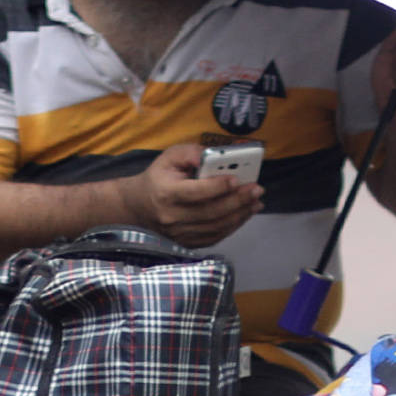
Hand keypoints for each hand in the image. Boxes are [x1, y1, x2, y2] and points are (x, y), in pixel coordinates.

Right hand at [122, 143, 266, 244]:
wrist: (138, 207)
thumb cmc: (158, 178)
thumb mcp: (169, 158)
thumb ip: (191, 153)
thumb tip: (212, 155)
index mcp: (166, 193)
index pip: (196, 192)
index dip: (218, 187)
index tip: (237, 179)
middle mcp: (172, 217)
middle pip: (211, 211)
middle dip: (238, 200)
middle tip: (257, 189)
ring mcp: (180, 233)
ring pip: (216, 227)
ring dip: (241, 214)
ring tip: (256, 202)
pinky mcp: (187, 243)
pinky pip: (215, 236)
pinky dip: (233, 226)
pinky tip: (245, 214)